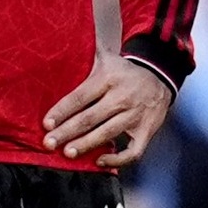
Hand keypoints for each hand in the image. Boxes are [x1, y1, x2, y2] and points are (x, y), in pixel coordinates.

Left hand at [43, 53, 173, 164]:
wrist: (160, 76)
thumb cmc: (123, 72)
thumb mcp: (106, 59)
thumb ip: (85, 56)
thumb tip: (56, 47)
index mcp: (109, 79)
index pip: (80, 97)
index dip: (62, 111)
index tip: (46, 123)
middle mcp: (123, 97)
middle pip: (90, 118)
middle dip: (67, 132)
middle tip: (49, 143)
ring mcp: (137, 115)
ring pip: (108, 133)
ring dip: (86, 144)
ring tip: (68, 152)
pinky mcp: (148, 129)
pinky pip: (133, 150)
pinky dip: (117, 159)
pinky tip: (100, 161)